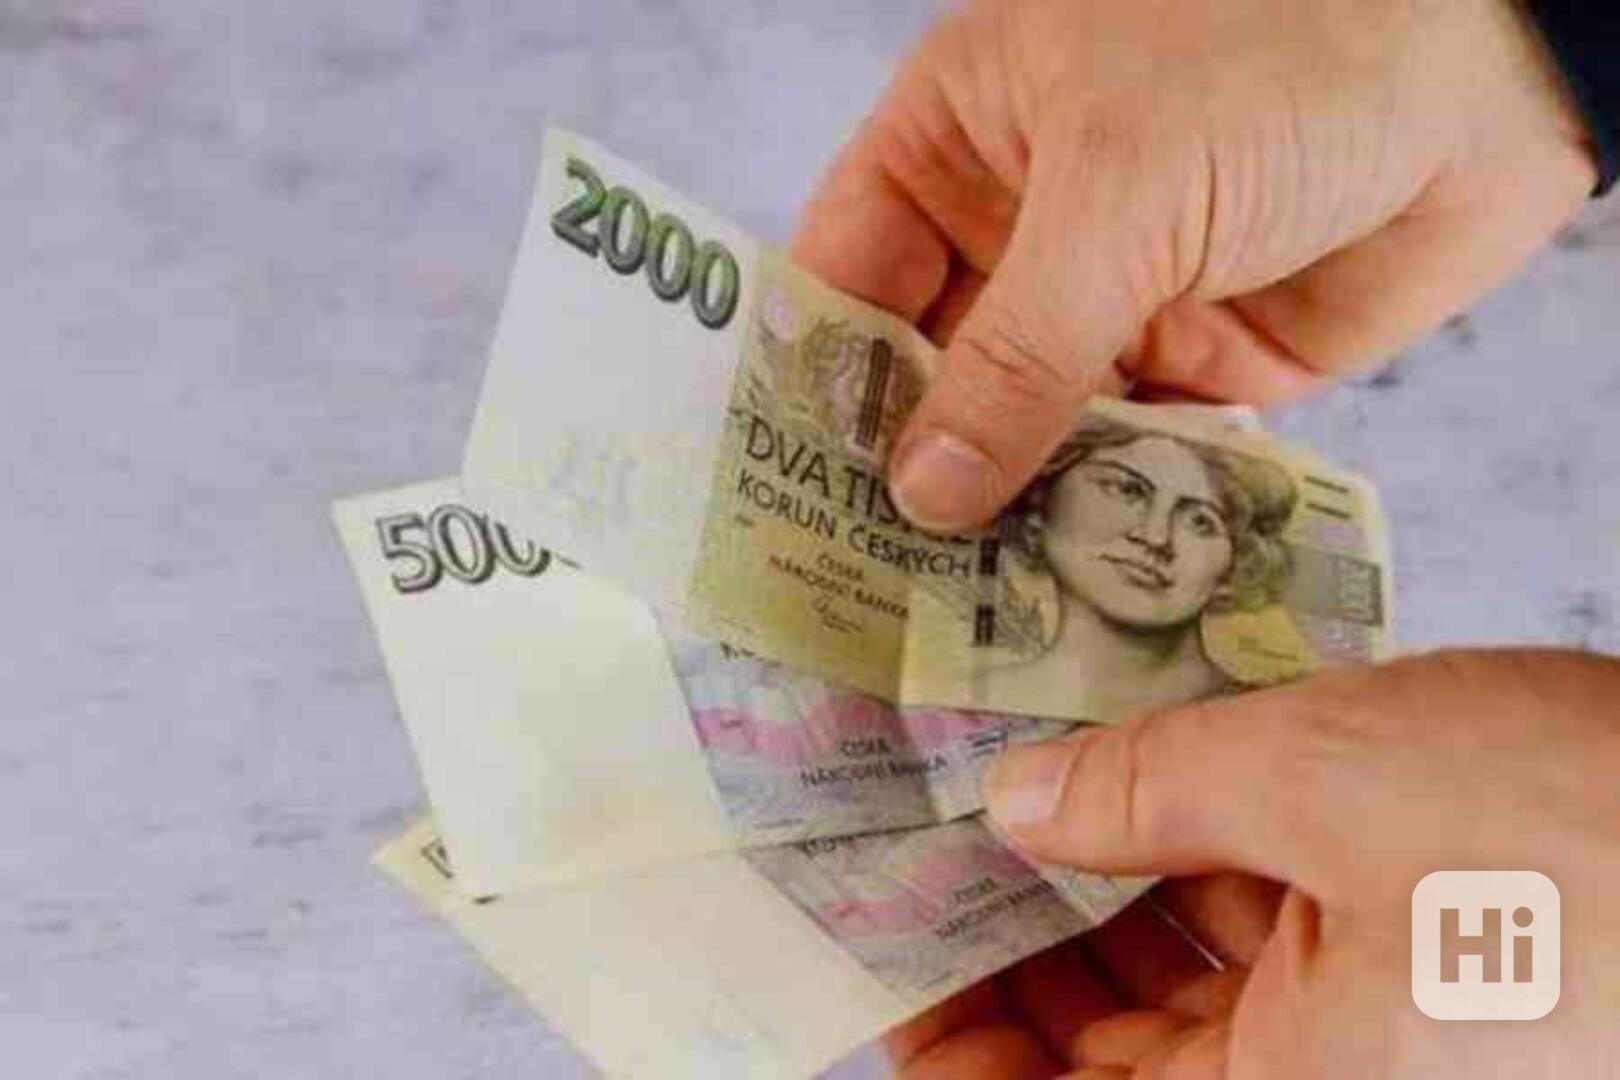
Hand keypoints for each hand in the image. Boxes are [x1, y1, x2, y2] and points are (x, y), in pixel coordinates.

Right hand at [791, 0, 1595, 530]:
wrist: (1493, 66)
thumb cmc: (1281, 54)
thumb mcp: (1120, 194)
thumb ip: (1017, 356)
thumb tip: (923, 496)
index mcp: (964, 139)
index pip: (849, 271)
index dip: (812, 379)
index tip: (777, 491)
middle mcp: (1023, 224)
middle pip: (931, 366)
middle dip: (905, 467)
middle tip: (856, 585)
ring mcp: (1112, 298)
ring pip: (1024, 423)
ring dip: (999, 507)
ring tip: (946, 614)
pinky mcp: (1202, 363)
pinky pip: (1126, 453)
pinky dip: (1100, 513)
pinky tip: (1060, 588)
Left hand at [888, 650, 1619, 1076]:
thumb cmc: (1585, 840)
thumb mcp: (1328, 778)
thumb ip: (1147, 790)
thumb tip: (1017, 802)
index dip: (942, 1042)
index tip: (867, 954)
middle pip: (1105, 1050)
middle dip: (1008, 946)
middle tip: (922, 835)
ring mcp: (1371, 1042)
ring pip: (1182, 987)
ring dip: (1098, 889)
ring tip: (1011, 784)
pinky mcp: (1419, 973)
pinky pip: (1269, 944)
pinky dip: (1199, 865)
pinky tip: (1147, 784)